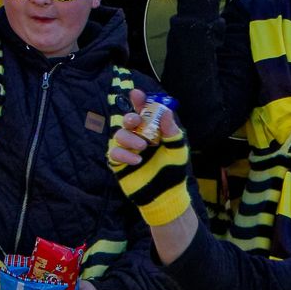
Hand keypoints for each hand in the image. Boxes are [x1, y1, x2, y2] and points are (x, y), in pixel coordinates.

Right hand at [106, 96, 192, 229]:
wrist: (166, 196)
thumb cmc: (173, 171)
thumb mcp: (177, 150)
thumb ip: (172, 132)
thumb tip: (166, 111)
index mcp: (152, 131)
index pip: (143, 112)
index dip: (139, 101)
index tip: (137, 93)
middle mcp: (138, 137)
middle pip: (127, 121)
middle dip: (130, 118)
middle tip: (136, 121)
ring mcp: (127, 150)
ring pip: (118, 135)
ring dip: (128, 138)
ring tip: (142, 147)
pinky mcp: (119, 164)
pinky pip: (113, 153)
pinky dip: (123, 154)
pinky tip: (136, 160)